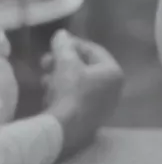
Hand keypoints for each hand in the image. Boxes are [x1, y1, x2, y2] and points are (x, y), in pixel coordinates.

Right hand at [41, 31, 123, 157]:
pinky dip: (64, 94)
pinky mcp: (92, 119)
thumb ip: (64, 47)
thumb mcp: (66, 64)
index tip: (56, 44)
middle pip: (86, 68)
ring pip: (80, 84)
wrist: (64, 129)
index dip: (73, 44)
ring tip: (44, 80)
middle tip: (45, 62)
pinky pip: (78, 99)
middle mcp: (114, 88)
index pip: (94, 51)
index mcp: (114, 72)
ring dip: (60, 78)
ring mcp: (104, 105)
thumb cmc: (71, 91)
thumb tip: (62, 34)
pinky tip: (49, 96)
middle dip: (63, 63)